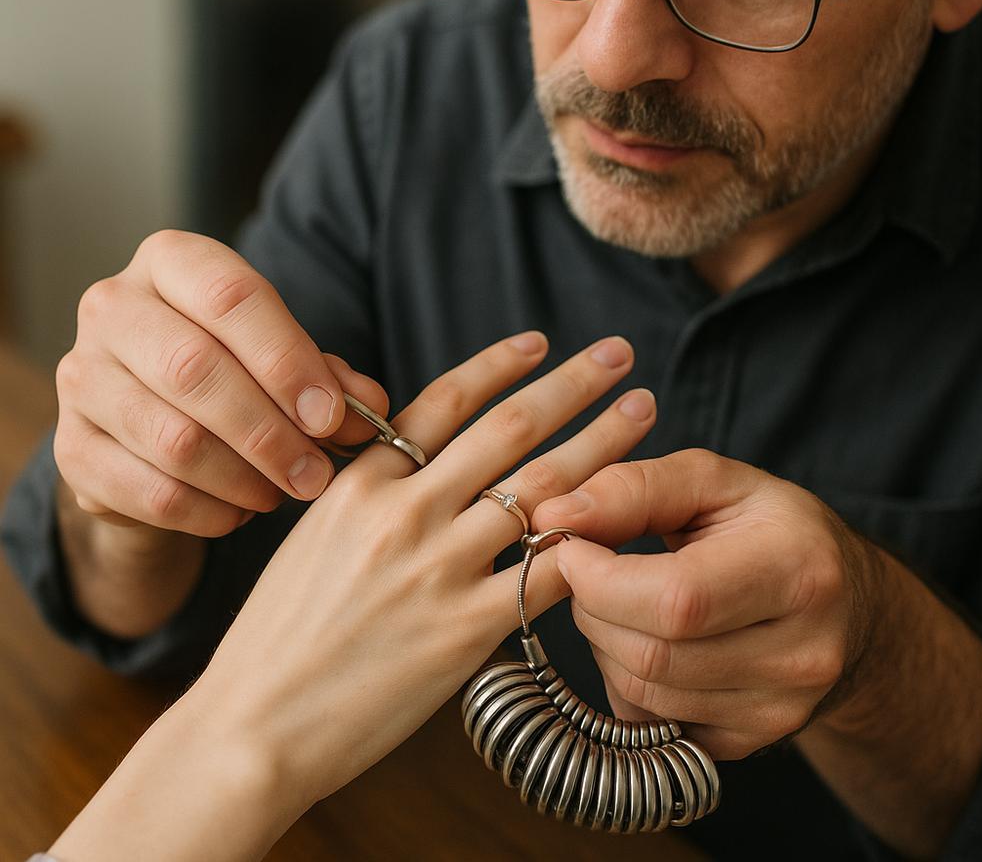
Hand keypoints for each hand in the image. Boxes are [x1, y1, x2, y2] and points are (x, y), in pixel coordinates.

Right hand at [53, 229, 386, 537]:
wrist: (152, 420)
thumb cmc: (232, 370)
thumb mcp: (284, 359)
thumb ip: (328, 378)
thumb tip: (368, 409)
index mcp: (172, 263)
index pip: (231, 297)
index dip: (288, 361)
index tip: (330, 417)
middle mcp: (113, 306)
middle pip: (195, 369)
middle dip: (270, 432)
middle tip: (315, 474)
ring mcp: (82, 376)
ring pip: (174, 439)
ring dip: (245, 478)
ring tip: (284, 492)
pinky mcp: (71, 447)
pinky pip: (150, 492)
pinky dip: (210, 512)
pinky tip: (241, 510)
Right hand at [189, 332, 655, 816]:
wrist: (254, 725)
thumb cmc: (280, 634)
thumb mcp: (313, 535)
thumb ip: (373, 490)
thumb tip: (431, 455)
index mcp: (361, 483)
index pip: (444, 399)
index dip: (499, 364)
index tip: (539, 343)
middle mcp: (402, 513)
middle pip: (508, 428)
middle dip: (573, 383)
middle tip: (619, 354)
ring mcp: (436, 570)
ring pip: (542, 487)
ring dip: (602, 442)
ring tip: (641, 411)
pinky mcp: (464, 632)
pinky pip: (545, 573)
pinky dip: (589, 541)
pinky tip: (627, 516)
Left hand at [532, 449, 885, 758]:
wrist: (843, 602)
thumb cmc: (768, 527)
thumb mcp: (713, 480)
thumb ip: (633, 487)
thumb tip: (554, 516)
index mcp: (798, 571)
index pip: (676, 599)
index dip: (599, 577)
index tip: (569, 543)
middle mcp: (801, 655)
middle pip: (651, 654)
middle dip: (593, 606)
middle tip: (590, 568)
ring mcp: (779, 712)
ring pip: (641, 693)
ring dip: (603, 642)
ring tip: (619, 599)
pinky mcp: (750, 743)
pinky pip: (649, 723)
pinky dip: (624, 681)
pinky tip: (644, 639)